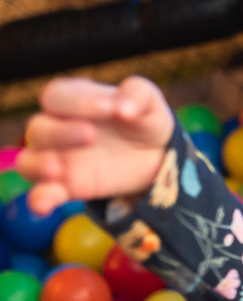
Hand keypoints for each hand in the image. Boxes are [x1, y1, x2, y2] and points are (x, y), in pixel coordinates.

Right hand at [17, 76, 174, 215]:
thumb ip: (138, 94)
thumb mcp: (149, 102)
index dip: (79, 102)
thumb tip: (124, 107)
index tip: (110, 108)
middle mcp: (57, 128)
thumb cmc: (143, 120)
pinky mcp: (67, 187)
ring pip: (28, 161)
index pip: (58, 96)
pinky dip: (39, 199)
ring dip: (38, 165)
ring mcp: (58, 159)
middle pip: (38, 129)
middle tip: (90, 135)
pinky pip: (42, 194)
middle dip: (60, 132)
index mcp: (73, 100)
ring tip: (57, 168)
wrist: (155, 155)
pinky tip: (44, 205)